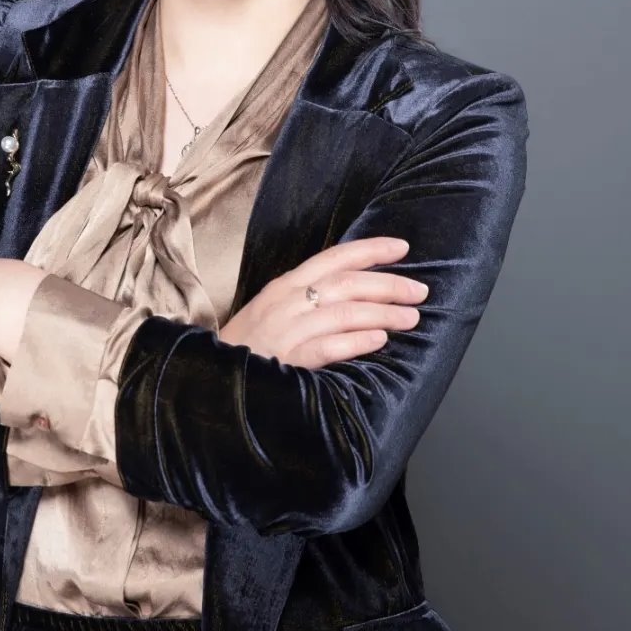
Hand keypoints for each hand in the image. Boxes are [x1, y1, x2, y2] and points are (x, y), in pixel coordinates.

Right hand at [219, 236, 426, 370]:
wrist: (212, 382)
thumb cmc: (247, 348)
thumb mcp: (272, 312)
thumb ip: (307, 298)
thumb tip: (356, 292)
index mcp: (283, 286)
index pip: (333, 258)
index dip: (370, 250)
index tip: (402, 248)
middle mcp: (285, 303)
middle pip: (346, 283)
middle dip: (388, 284)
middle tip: (419, 291)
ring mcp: (285, 331)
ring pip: (344, 312)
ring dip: (383, 313)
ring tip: (411, 317)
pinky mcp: (287, 362)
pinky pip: (328, 347)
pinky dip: (357, 341)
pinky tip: (380, 340)